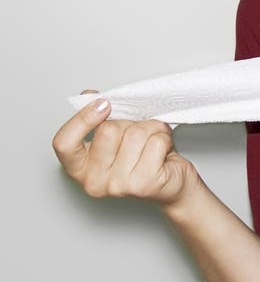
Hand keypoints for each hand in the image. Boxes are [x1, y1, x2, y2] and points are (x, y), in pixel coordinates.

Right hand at [52, 91, 197, 206]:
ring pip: (136, 133)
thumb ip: (102, 119)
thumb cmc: (145, 158)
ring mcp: (118, 186)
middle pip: (109, 130)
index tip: (102, 103)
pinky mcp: (143, 185)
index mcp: (80, 168)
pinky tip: (164, 152)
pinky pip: (156, 142)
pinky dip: (165, 138)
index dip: (82, 119)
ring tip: (154, 142)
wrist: (172, 185)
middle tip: (140, 134)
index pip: (64, 143)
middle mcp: (94, 181)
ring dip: (153, 129)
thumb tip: (89, 95)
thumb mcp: (118, 138)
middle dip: (131, 123)